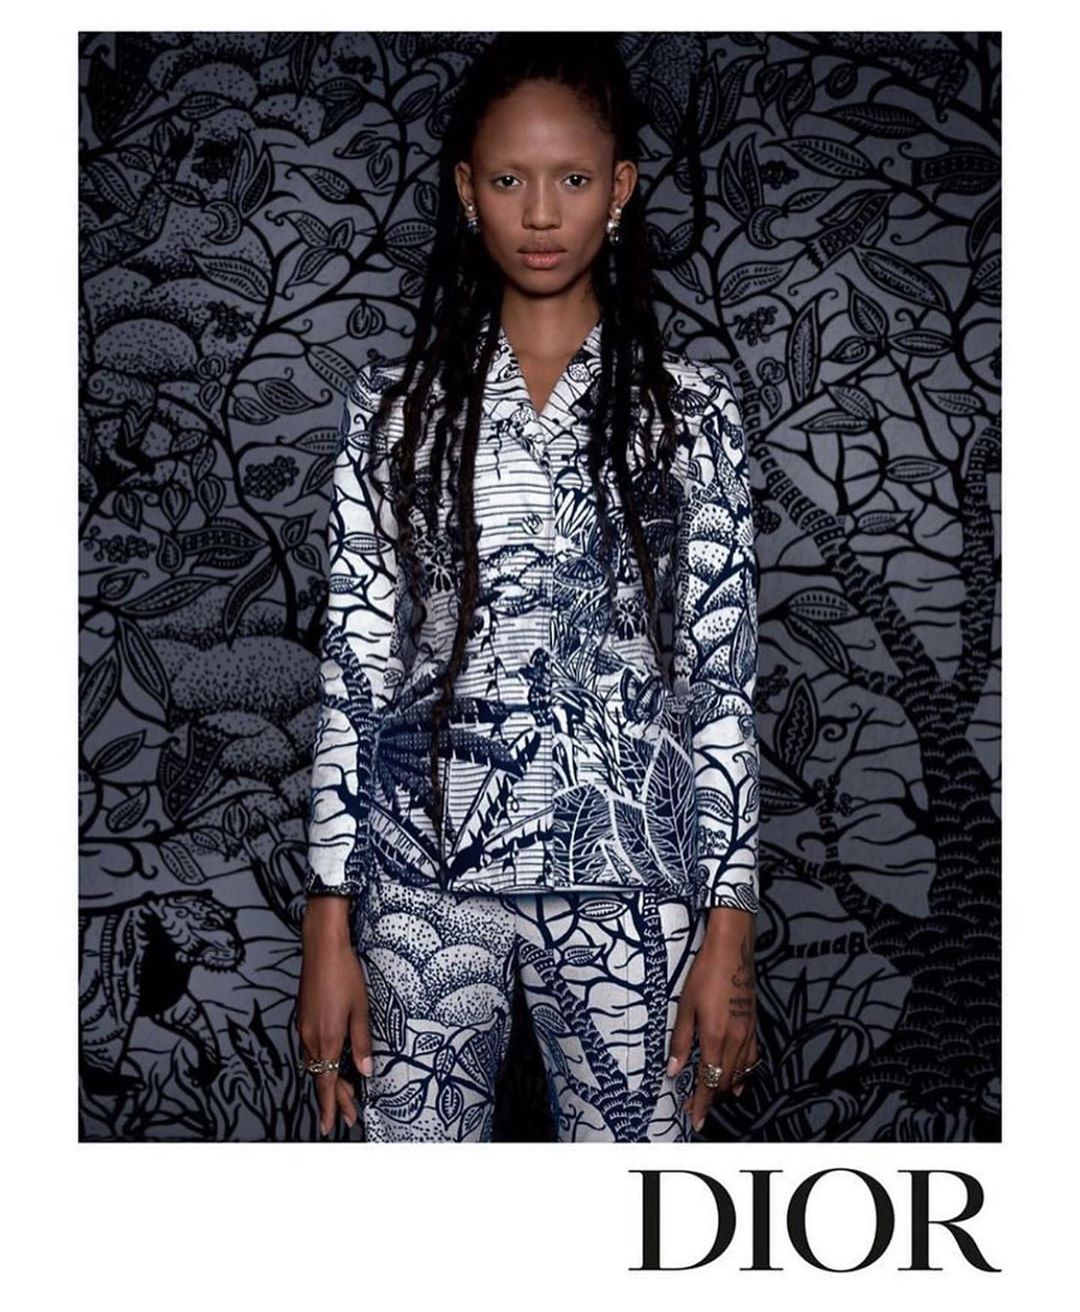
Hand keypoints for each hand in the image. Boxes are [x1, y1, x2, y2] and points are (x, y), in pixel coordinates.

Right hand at [297, 903, 372, 1136]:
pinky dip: (320, 1065)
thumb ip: (361, 1042)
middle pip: (320, 1079)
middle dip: (333, 1099)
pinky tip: (329, 1064)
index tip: (332, 1125)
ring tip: (343, 1094)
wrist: (321, 947)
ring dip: (326, 1082)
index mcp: (326, 1039)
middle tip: (348, 1115)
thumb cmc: (344, 974)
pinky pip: (308, 1052)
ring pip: (313, 1066)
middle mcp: (310, 1038)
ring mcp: (303, 1028)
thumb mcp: (360, 1009)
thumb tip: (365, 1071)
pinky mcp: (302, 1019)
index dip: (331, 1106)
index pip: (327, 1084)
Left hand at [667, 909, 756, 1132]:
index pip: (708, 1081)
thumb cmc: (705, 974)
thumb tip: (672, 1070)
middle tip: (693, 1106)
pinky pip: (752, 1059)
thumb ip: (680, 1041)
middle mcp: (735, 1040)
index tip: (694, 1119)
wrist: (732, 949)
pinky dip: (744, 1074)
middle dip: (709, 1098)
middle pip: (724, 1081)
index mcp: (715, 1037)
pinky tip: (739, 1078)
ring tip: (712, 1097)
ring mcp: (748, 1033)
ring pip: (740, 1073)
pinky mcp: (754, 1024)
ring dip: (726, 1088)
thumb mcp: (685, 1006)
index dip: (701, 1103)